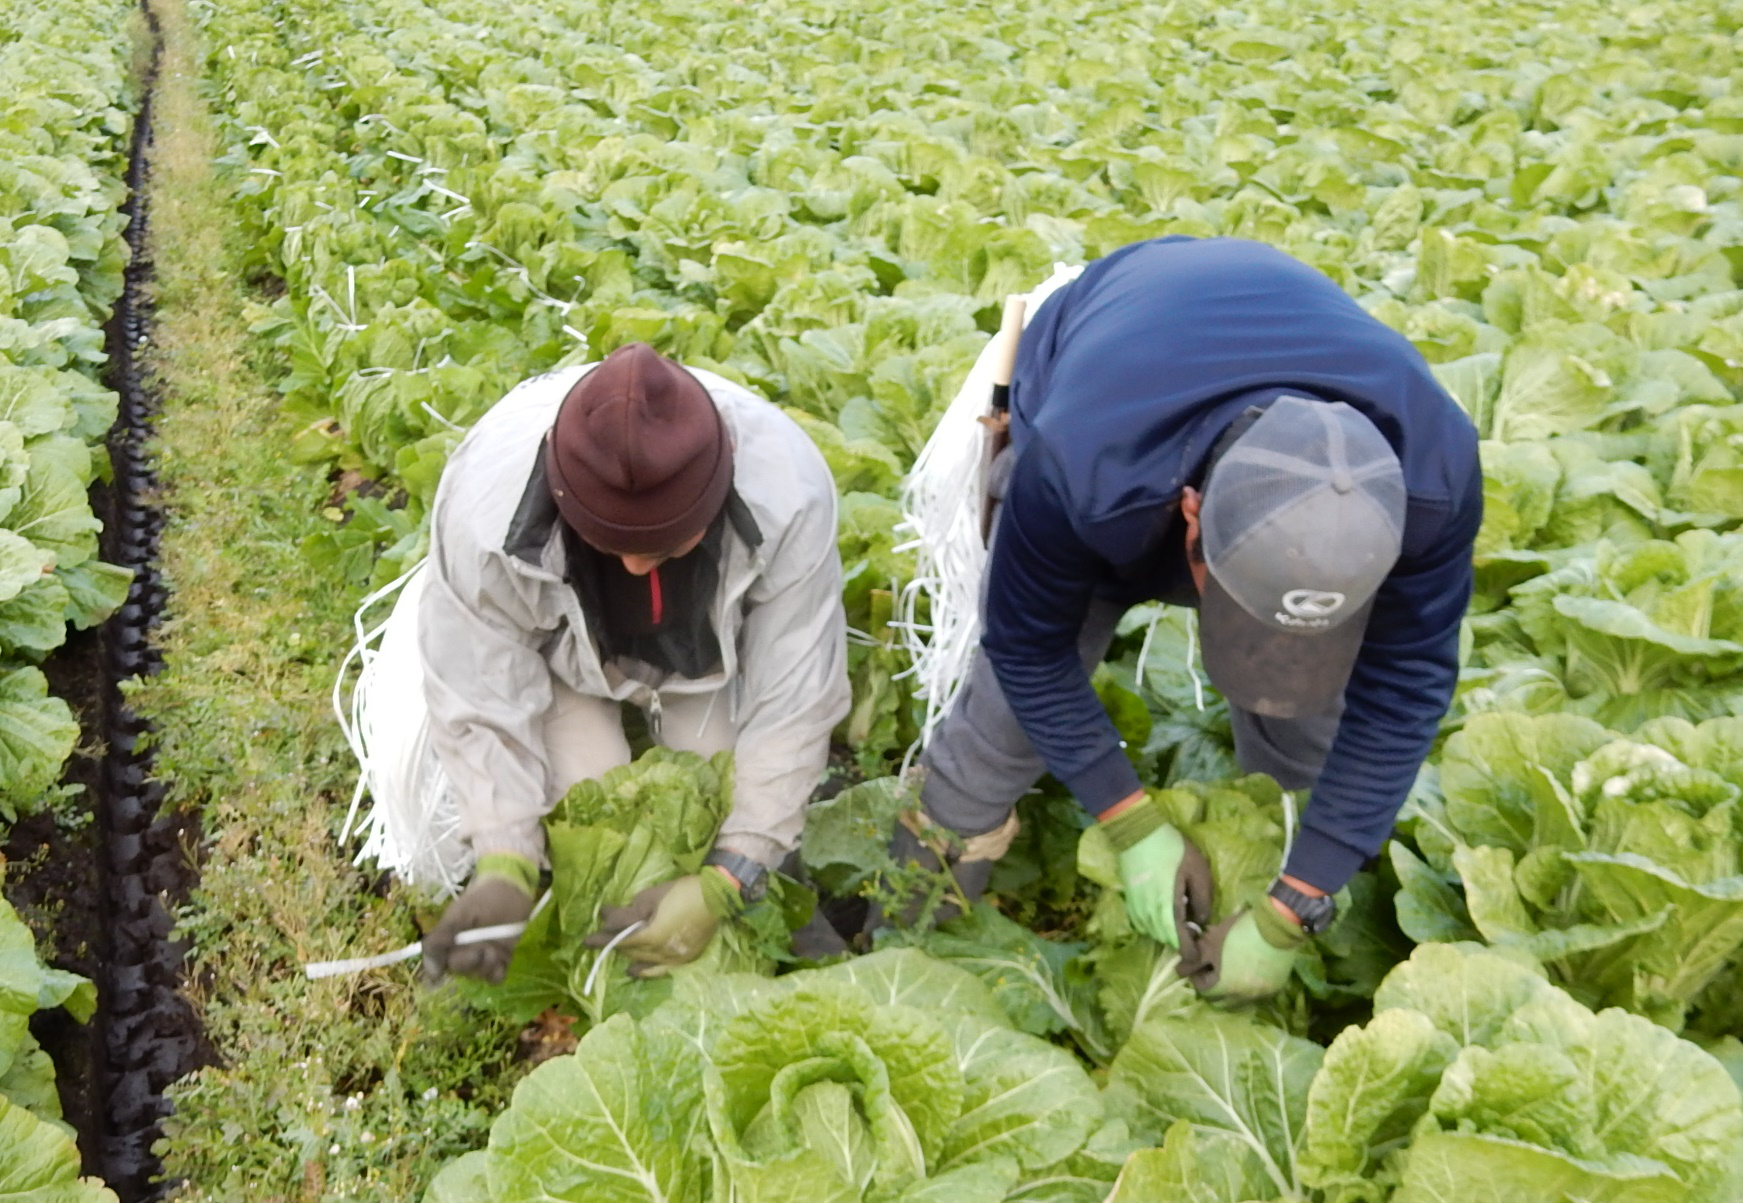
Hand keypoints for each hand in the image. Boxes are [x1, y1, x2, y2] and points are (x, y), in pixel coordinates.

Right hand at [423, 853, 537, 984]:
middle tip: (481, 950)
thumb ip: (439, 940)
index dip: (440, 968)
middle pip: (458, 970)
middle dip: (468, 963)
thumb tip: (431, 974)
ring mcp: (482, 953)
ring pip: (476, 974)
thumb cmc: (484, 897)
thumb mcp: (457, 915)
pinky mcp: (501, 956)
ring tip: (494, 952)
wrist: (513, 886)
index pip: (437, 963)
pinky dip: (497, 973)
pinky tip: (501, 960)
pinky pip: (494, 976)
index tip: (447, 969)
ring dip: (484, 967)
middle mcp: (463, 948)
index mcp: (448, 938)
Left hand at [584, 869, 742, 978]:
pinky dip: (645, 971)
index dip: (602, 939)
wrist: (715, 897)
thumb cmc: (681, 891)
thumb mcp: (650, 897)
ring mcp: (675, 958)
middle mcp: (662, 952)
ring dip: (628, 956)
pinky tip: (634, 971)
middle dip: (614, 943)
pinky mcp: (685, 959)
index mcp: (652, 936)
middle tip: (603, 936)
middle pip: (631, 951)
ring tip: (616, 951)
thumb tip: (608, 919)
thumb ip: (628, 912)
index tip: (586, 940)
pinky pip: (660, 970)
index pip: (620, 940)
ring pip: (643, 961)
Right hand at [1101, 796, 1212, 947]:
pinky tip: (1163, 912)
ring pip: (1154, 932)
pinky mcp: (1130, 901)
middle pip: (1166, 940)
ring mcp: (1137, 909)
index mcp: (1168, 909)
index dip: (1190, 953)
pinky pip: (1143, 923)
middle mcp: (1150, 915)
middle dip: (1180, 941)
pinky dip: (1155, 925)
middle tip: (1194, 931)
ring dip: (1167, 933)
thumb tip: (1202, 921)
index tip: (1199, 955)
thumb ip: (1202, 899)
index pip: (1179, 943)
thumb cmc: (1172, 850)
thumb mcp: (1197, 871)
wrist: (1138, 833)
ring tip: (1180, 920)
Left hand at [1176, 902, 1306, 1003]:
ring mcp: (1261, 994)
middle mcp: (1243, 997)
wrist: (1275, 926)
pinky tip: (1246, 974)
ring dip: (1231, 991)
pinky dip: (1248, 989)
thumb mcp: (1210, 942)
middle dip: (1213, 989)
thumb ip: (1193, 959)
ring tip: (1229, 974)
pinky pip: (1256, 995)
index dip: (1197, 978)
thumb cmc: (1238, 933)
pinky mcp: (1275, 988)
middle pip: (1221, 1001)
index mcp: (1225, 986)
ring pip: (1240, 1001)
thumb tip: (1179, 971)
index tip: (1199, 967)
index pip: (1204, 991)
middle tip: (1212, 972)